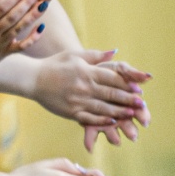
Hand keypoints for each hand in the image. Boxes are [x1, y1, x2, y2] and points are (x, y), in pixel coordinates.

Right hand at [30, 48, 150, 149]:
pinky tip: (113, 122)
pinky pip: (89, 118)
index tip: (140, 89)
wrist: (32, 78)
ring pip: (103, 108)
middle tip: (142, 105)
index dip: (127, 84)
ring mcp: (77, 100)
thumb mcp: (74, 55)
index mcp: (86, 71)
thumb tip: (115, 52)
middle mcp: (83, 86)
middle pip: (111, 94)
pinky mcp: (70, 111)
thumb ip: (96, 55)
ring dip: (120, 112)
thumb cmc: (54, 64)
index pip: (112, 78)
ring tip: (132, 115)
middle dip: (128, 100)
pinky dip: (102, 121)